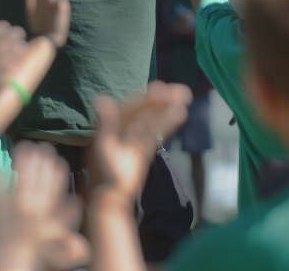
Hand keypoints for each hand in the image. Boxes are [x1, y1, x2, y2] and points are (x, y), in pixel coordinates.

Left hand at [0, 142, 89, 270]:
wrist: (12, 256)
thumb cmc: (35, 244)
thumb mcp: (55, 230)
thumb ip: (67, 215)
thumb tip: (76, 199)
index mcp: (48, 209)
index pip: (56, 181)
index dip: (57, 167)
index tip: (56, 157)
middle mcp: (33, 204)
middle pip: (40, 173)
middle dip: (43, 156)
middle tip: (43, 145)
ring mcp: (14, 203)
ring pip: (21, 174)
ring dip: (24, 157)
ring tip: (24, 145)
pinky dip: (1, 173)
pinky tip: (3, 164)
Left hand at [88, 82, 191, 203]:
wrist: (110, 200)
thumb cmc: (105, 174)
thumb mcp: (103, 146)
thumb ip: (106, 122)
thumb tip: (102, 98)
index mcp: (110, 125)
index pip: (132, 106)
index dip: (147, 97)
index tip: (163, 88)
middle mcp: (121, 129)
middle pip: (144, 110)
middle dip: (162, 100)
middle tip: (183, 91)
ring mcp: (132, 139)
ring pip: (152, 120)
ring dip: (167, 109)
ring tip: (186, 98)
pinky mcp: (141, 150)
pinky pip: (155, 133)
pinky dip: (167, 123)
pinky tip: (180, 115)